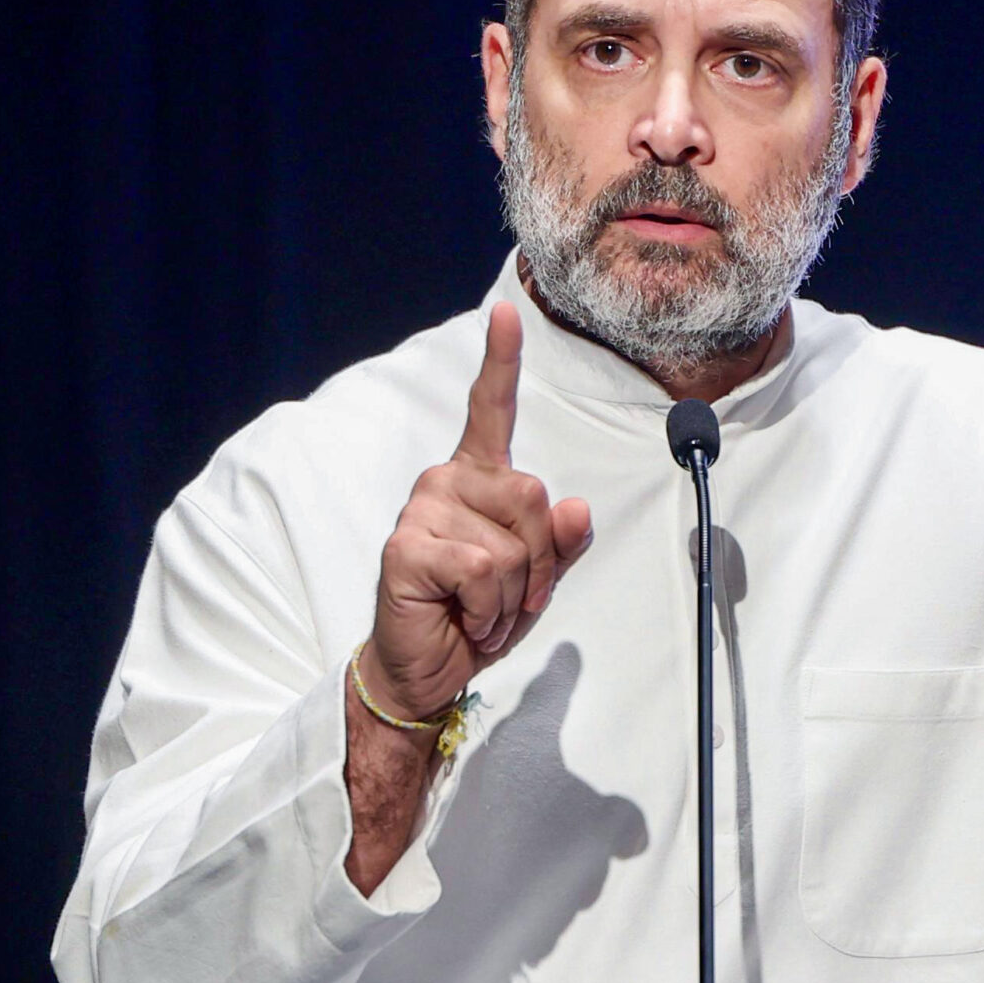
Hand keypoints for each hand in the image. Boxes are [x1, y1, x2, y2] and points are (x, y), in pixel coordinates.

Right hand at [359, 302, 592, 722]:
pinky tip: (464, 618)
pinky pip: (483, 572)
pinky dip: (488, 610)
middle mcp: (446, 481)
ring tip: (481, 612)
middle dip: (539, 563)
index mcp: (478, 479)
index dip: (500, 361)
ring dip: (512, 597)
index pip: (490, 410)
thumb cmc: (477, 616)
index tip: (506, 313)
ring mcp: (422, 510)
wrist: (427, 669)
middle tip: (509, 598)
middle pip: (534, 496)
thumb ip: (560, 543)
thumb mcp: (536, 581)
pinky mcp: (407, 546)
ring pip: (511, 545)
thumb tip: (576, 507)